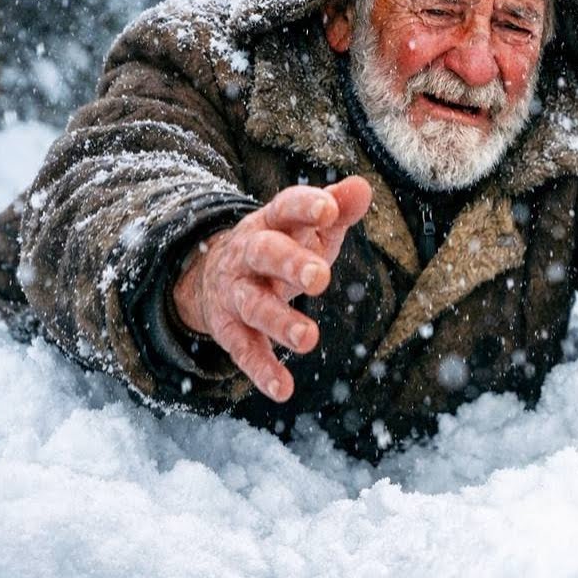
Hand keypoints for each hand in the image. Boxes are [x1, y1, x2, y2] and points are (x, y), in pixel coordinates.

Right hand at [173, 176, 372, 400]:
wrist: (214, 273)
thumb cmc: (281, 245)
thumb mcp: (308, 227)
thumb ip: (337, 209)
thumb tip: (363, 187)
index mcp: (271, 222)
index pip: (286, 207)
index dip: (305, 206)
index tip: (328, 210)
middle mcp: (248, 255)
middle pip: (264, 254)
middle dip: (289, 263)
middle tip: (320, 277)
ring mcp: (236, 293)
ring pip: (254, 305)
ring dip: (279, 322)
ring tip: (309, 338)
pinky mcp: (231, 330)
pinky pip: (245, 350)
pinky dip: (262, 370)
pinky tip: (283, 390)